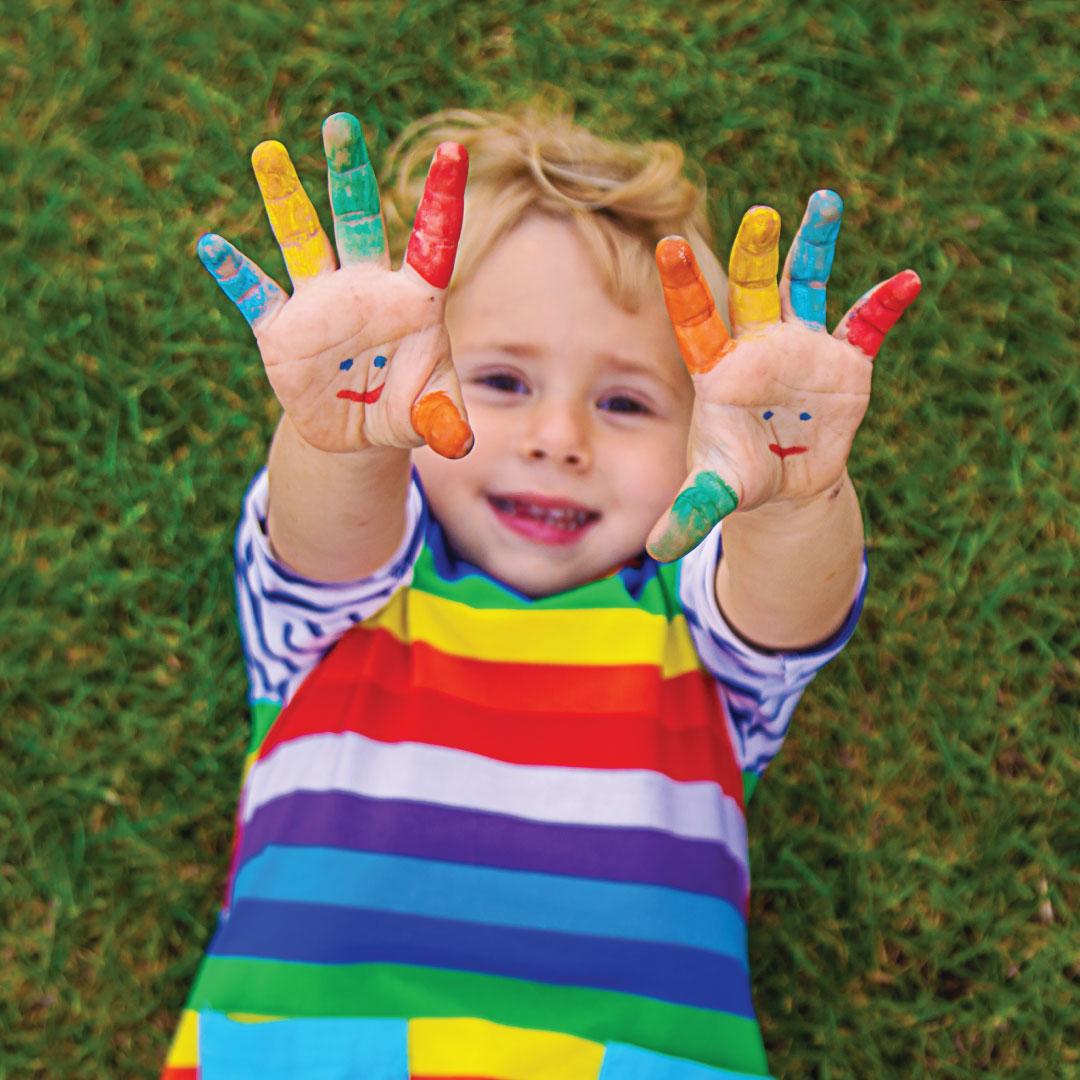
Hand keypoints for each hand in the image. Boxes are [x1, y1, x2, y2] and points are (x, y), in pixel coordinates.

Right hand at [196, 112, 472, 457]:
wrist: (356, 431)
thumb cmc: (403, 409)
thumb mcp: (430, 417)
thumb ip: (445, 422)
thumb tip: (459, 445)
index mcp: (412, 301)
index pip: (432, 244)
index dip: (441, 202)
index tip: (454, 151)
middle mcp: (363, 288)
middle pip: (356, 222)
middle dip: (348, 176)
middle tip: (341, 122)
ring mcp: (319, 304)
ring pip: (301, 241)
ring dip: (284, 200)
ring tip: (267, 152)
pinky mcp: (281, 330)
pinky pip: (255, 296)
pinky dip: (236, 274)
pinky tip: (212, 245)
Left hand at [647, 190, 920, 560]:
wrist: (782, 480)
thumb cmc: (739, 474)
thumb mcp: (716, 491)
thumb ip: (690, 510)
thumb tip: (659, 549)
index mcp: (719, 369)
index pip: (697, 323)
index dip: (685, 288)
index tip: (667, 247)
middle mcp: (758, 345)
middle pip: (755, 290)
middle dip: (757, 254)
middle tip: (759, 216)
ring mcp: (801, 347)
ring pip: (807, 286)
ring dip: (816, 246)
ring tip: (824, 201)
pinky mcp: (843, 362)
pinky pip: (865, 327)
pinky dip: (884, 306)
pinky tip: (908, 282)